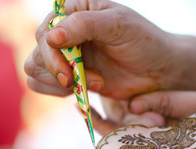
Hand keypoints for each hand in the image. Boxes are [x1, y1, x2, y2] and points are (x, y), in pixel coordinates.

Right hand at [25, 0, 180, 98]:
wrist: (159, 69)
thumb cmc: (144, 42)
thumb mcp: (118, 25)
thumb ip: (84, 25)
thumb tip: (50, 37)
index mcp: (75, 11)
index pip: (45, 31)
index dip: (52, 54)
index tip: (69, 72)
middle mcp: (66, 31)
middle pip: (37, 53)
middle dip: (59, 71)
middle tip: (90, 80)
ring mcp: (68, 55)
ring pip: (35, 70)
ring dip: (59, 83)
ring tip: (95, 82)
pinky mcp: (72, 75)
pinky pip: (44, 85)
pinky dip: (56, 92)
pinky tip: (83, 89)